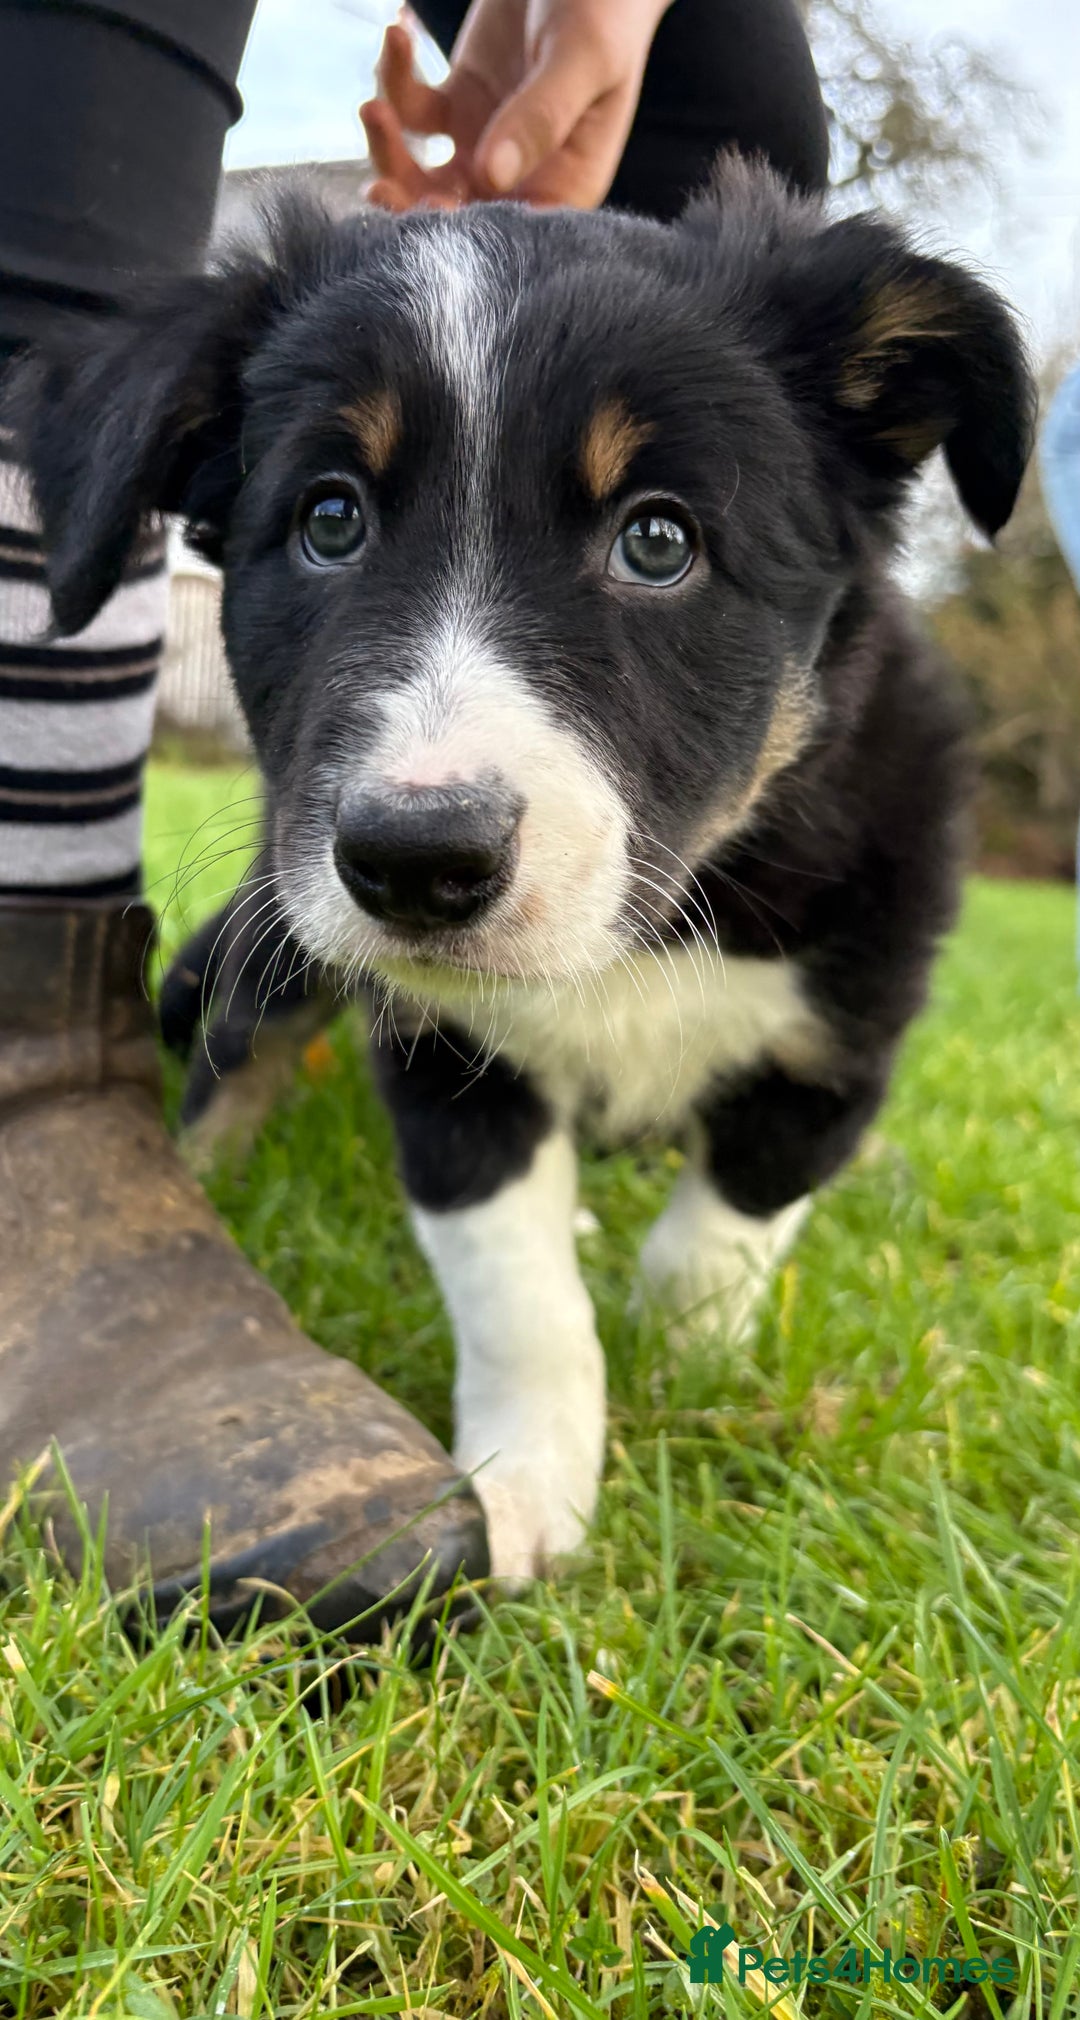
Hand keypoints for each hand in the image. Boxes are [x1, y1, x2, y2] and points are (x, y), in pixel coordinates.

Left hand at [360, 0, 671, 213]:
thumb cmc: (606, 7)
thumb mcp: (584, 57)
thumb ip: (542, 115)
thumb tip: (492, 175)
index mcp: (566, 182)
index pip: (515, 232)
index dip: (470, 235)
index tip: (434, 209)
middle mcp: (521, 175)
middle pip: (456, 213)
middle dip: (413, 207)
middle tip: (378, 190)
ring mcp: (483, 141)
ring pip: (420, 171)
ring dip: (389, 149)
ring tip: (373, 108)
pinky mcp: (456, 101)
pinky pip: (411, 108)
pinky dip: (394, 78)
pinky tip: (397, 34)